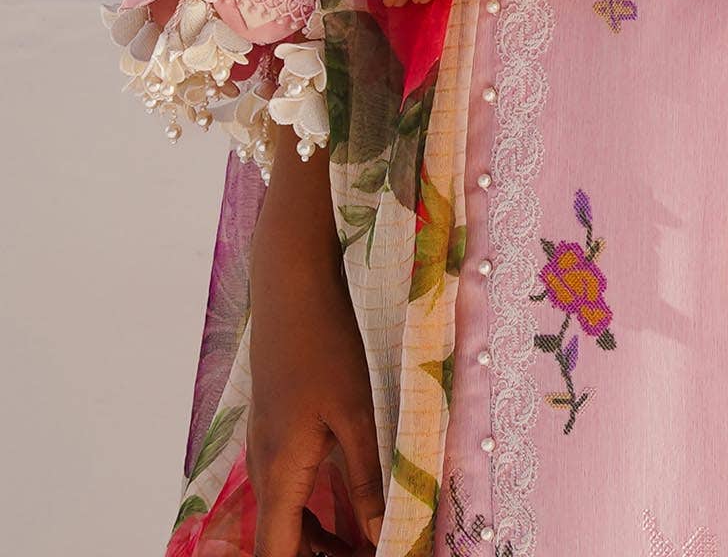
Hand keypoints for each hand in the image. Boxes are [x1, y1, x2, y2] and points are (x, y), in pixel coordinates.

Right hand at [248, 184, 384, 555]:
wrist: (290, 284)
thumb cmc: (324, 343)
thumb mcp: (354, 413)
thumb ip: (365, 478)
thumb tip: (377, 532)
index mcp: (281, 472)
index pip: (278, 554)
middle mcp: (264, 467)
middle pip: (283, 540)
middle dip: (324, 555)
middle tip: (374, 548)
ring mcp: (266, 446)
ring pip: (286, 514)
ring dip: (321, 535)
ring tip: (367, 537)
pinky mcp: (275, 428)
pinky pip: (289, 486)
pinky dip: (316, 506)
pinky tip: (350, 502)